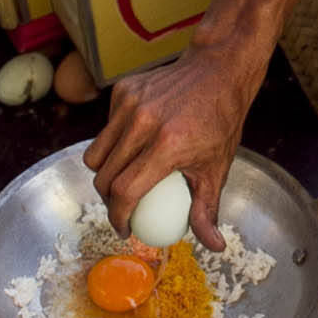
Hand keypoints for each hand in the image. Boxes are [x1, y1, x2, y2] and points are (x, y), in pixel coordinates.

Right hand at [83, 47, 262, 251]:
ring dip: (104, 174)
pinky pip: (106, 129)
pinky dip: (114, 144)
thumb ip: (208, 209)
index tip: (125, 229)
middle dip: (108, 201)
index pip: (125, 191)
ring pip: (95, 153)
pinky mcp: (123, 90)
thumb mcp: (218, 168)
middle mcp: (143, 122)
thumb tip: (213, 246)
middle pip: (103, 176)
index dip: (118, 217)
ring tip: (122, 182)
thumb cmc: (221, 121)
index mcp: (167, 145)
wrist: (219, 70)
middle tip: (123, 208)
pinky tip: (133, 147)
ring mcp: (130, 103)